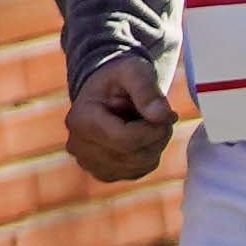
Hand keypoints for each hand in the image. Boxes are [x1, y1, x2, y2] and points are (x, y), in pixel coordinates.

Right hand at [63, 55, 176, 183]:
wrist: (108, 92)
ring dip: (155, 145)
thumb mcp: (134, 72)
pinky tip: (142, 137)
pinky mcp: (103, 173)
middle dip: (158, 136)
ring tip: (149, 123)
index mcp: (80, 120)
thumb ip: (147, 91)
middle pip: (134, 155)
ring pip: (138, 166)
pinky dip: (149, 156)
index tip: (168, 114)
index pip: (126, 139)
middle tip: (163, 116)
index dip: (155, 130)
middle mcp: (78, 146)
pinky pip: (138, 172)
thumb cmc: (121, 78)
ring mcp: (89, 163)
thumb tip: (162, 116)